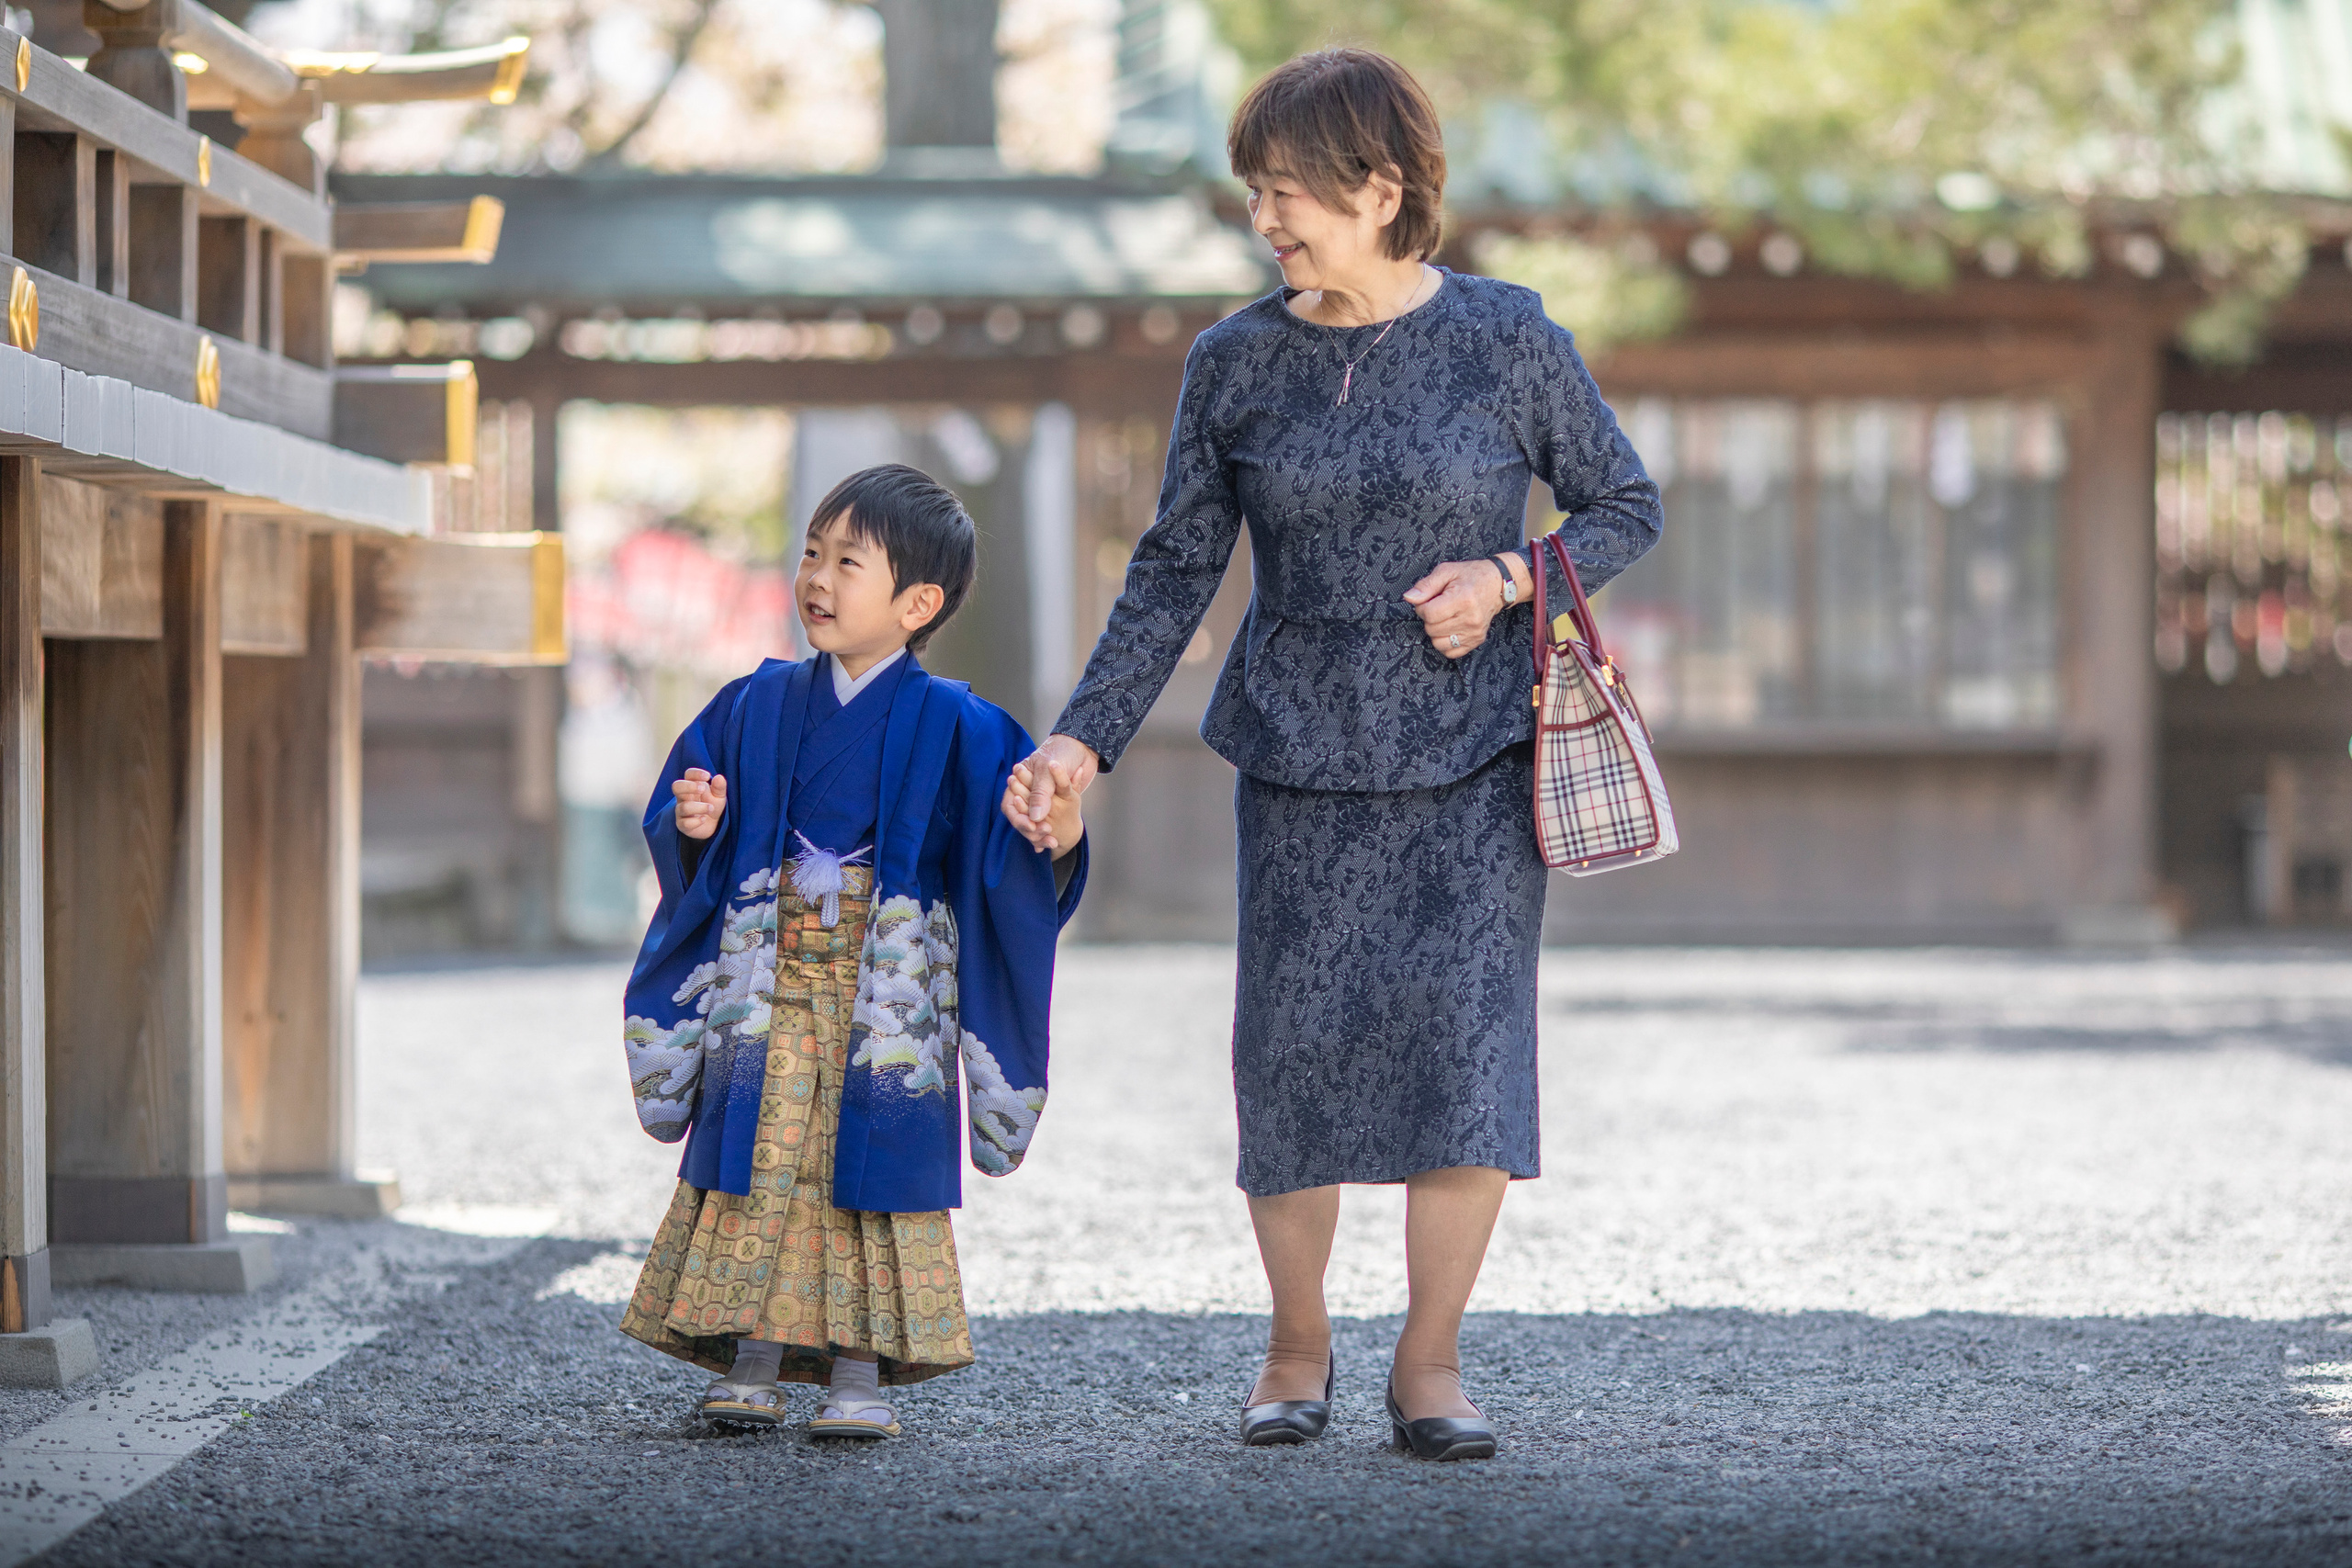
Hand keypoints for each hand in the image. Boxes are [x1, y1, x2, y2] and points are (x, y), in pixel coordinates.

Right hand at [672, 768, 725, 839]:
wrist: (712, 825)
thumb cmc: (712, 805)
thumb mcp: (719, 796)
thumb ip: (719, 787)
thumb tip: (719, 777)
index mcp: (692, 786)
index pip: (688, 774)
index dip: (696, 773)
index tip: (707, 776)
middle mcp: (683, 797)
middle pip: (676, 786)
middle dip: (689, 786)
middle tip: (702, 790)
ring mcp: (681, 811)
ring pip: (683, 807)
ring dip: (699, 807)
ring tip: (711, 808)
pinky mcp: (682, 825)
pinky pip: (684, 823)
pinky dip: (696, 821)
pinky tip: (704, 819)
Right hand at [1002, 734, 1098, 853]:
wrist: (1085, 747)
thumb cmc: (1061, 751)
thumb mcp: (1047, 770)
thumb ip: (1041, 793)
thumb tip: (1034, 818)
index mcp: (1020, 781)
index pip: (1010, 805)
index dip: (1017, 818)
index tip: (1030, 827)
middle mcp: (1028, 792)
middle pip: (1021, 818)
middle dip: (1031, 829)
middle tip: (1046, 833)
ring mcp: (1042, 799)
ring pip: (1035, 823)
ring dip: (1041, 833)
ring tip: (1052, 841)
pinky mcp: (1056, 804)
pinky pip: (1049, 821)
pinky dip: (1049, 833)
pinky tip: (1052, 843)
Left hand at [1404, 557, 1513, 659]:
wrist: (1498, 584)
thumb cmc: (1471, 576)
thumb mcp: (1446, 571)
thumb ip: (1426, 585)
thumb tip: (1409, 598)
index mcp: (1462, 599)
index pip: (1429, 614)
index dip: (1422, 607)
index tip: (1429, 600)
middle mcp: (1470, 619)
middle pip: (1432, 629)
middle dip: (1429, 618)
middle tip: (1439, 606)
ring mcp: (1474, 632)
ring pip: (1438, 643)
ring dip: (1436, 631)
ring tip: (1445, 617)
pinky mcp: (1477, 640)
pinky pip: (1451, 652)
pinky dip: (1445, 642)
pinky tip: (1450, 629)